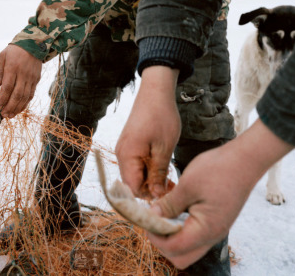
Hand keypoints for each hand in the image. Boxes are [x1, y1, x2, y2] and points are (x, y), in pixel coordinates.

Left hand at [0, 45, 42, 117]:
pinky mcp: (36, 80)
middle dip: (10, 107)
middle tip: (3, 115)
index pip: (7, 87)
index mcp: (13, 68)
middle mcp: (23, 74)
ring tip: (10, 115)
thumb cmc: (15, 50)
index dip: (2, 99)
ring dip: (17, 108)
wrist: (34, 43)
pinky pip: (31, 94)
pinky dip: (25, 103)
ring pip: (25, 97)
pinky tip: (19, 109)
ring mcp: (31, 78)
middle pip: (17, 95)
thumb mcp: (2, 56)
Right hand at [116, 66, 180, 198]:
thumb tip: (155, 195)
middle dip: (150, 191)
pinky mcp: (130, 146)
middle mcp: (121, 154)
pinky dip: (148, 171)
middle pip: (132, 184)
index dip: (147, 199)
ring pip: (135, 175)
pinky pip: (136, 166)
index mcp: (127, 156)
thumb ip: (158, 174)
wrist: (155, 92)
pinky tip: (163, 171)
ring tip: (171, 182)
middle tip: (173, 191)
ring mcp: (124, 149)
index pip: (131, 189)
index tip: (165, 202)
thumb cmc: (161, 116)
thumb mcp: (164, 148)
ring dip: (150, 182)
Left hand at [147, 119, 293, 268]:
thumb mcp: (187, 185)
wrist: (245, 160)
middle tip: (153, 220)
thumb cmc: (217, 170)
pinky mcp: (215, 222)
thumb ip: (169, 205)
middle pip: (181, 256)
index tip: (145, 219)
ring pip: (188, 248)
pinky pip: (195, 235)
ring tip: (162, 213)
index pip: (174, 248)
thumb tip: (152, 216)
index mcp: (205, 230)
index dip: (155, 237)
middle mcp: (212, 236)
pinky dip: (181, 228)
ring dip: (172, 236)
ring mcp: (215, 230)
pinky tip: (174, 209)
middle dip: (162, 242)